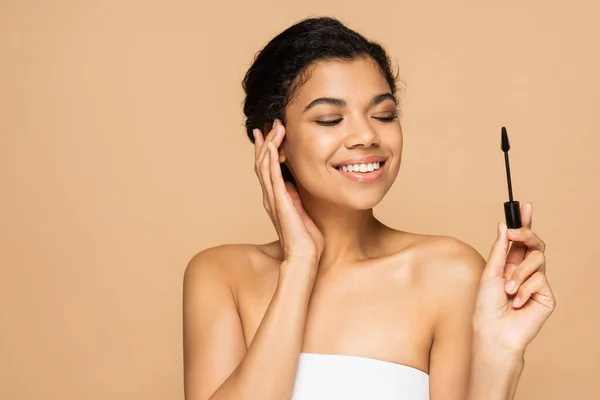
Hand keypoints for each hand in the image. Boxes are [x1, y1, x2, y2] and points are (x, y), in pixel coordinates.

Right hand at [253, 119, 323, 264]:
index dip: (267, 151)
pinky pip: (272, 176)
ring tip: (272, 127)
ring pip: (264, 166)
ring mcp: (273, 198)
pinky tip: (271, 145)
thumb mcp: (303, 211)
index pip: (267, 169)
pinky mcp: (279, 201)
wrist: (304, 256)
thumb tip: (301, 185)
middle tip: (268, 124)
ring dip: (267, 145)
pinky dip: (270, 159)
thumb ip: (299, 197)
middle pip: (262, 163)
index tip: (269, 134)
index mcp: (276, 198)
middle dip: (265, 142)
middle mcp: (270, 196)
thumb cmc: (307, 239)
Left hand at [473, 202, 555, 352]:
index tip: (525, 206)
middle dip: (526, 234)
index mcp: (509, 264)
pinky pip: (539, 279)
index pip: (520, 240)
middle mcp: (524, 271)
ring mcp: (537, 282)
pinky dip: (524, 290)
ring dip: (518, 274)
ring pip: (537, 260)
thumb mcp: (490, 272)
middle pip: (535, 243)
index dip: (524, 223)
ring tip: (508, 291)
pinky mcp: (546, 295)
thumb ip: (499, 250)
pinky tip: (517, 302)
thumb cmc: (487, 306)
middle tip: (515, 233)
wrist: (495, 331)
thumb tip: (502, 226)